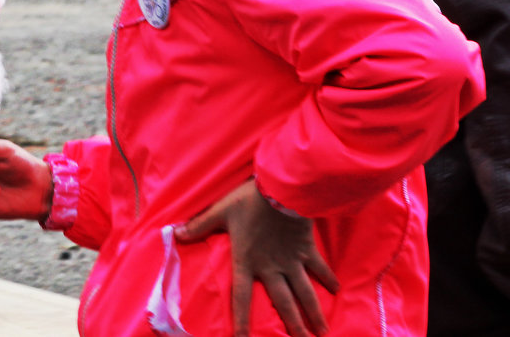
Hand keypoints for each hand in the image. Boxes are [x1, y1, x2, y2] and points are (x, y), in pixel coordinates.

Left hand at [175, 179, 338, 336]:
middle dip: (293, 326)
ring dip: (314, 314)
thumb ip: (199, 225)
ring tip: (323, 332)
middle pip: (282, 303)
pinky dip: (328, 278)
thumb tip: (175, 234)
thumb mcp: (220, 212)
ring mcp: (292, 261)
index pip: (241, 297)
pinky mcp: (307, 250)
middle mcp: (271, 268)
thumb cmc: (248, 202)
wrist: (282, 190)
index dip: (242, 320)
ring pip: (304, 293)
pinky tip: (337, 290)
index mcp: (247, 261)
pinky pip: (319, 268)